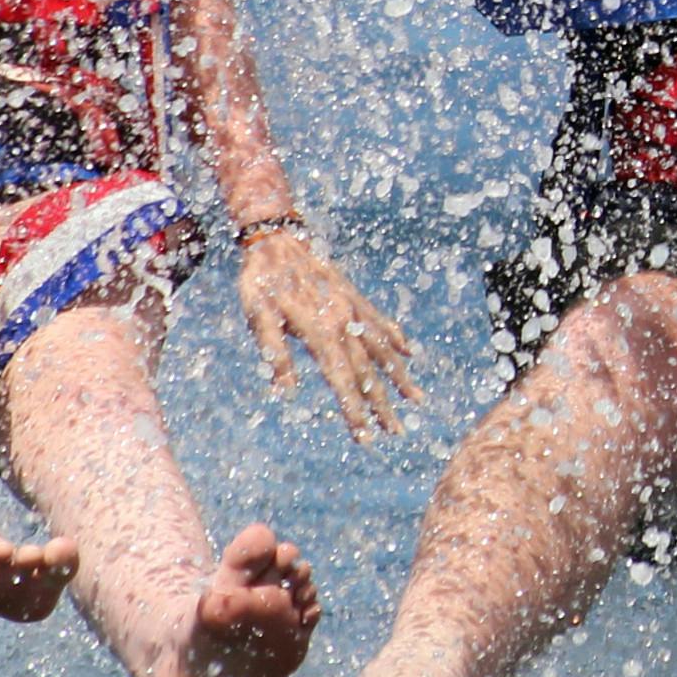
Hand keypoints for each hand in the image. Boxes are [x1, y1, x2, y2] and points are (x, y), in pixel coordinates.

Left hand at [239, 229, 422, 440]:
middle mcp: (344, 323)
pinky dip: (397, 339)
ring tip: (418, 402)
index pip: (342, 382)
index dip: (354, 412)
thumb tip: (285, 393)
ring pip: (383, 350)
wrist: (276, 238)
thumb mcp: (258, 318)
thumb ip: (275, 353)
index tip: (366, 438)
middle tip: (397, 433)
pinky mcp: (355, 297)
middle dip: (383, 407)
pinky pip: (382, 322)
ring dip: (400, 378)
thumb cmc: (261, 281)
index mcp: (320, 332)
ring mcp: (353, 309)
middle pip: (368, 373)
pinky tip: (410, 353)